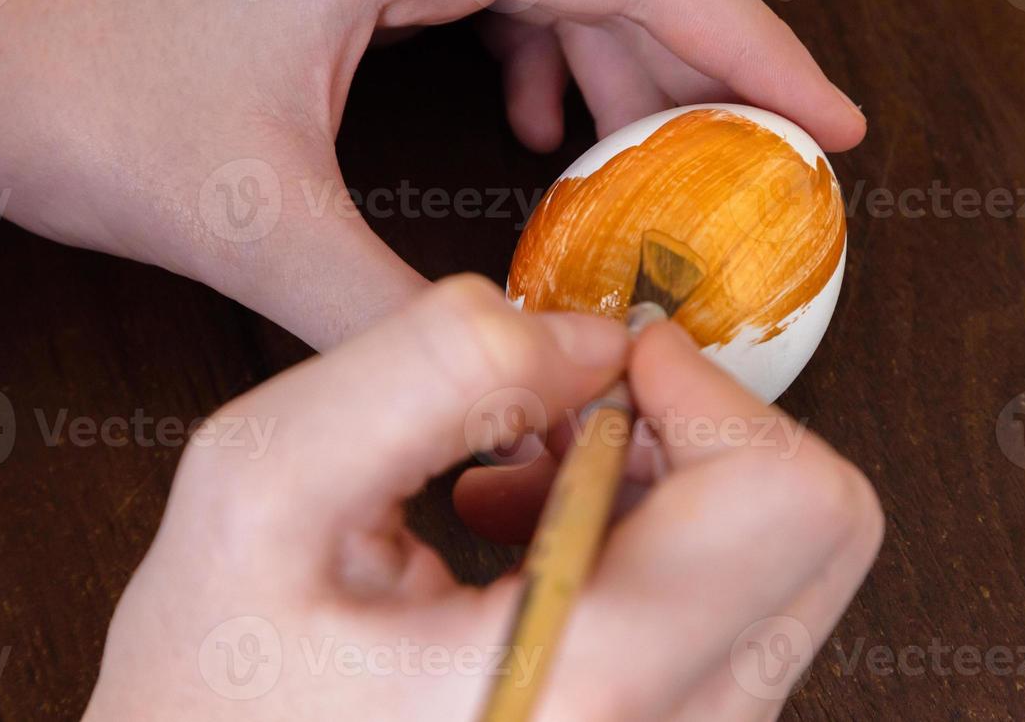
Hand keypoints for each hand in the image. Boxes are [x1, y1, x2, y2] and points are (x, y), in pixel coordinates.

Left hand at [0, 0, 865, 347]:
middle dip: (699, 72)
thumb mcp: (252, 223)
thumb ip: (397, 310)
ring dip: (620, 74)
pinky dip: (546, 60)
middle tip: (758, 175)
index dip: (753, 45)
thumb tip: (512, 373)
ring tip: (655, 180)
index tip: (830, 121)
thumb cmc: (75, 93)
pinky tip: (541, 135)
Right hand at [82, 276, 881, 720]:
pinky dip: (647, 543)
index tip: (593, 369)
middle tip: (558, 420)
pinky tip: (520, 539)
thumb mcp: (258, 488)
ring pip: (779, 570)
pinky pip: (730, 618)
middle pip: (818, 530)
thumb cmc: (206, 696)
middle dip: (694, 432)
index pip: (791, 497)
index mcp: (583, 688)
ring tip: (509, 485)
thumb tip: (587, 339)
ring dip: (661, 486)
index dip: (701, 387)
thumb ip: (435, 366)